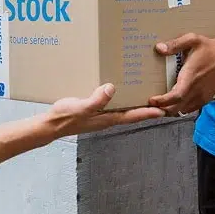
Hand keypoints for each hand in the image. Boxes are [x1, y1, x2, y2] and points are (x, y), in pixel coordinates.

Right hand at [46, 84, 165, 136]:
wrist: (51, 124)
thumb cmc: (65, 117)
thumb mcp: (81, 107)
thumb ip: (96, 100)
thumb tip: (111, 88)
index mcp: (107, 118)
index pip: (132, 116)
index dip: (148, 113)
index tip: (163, 110)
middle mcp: (107, 118)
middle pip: (132, 114)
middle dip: (146, 110)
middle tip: (161, 103)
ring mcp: (101, 115)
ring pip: (124, 110)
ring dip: (135, 105)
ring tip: (145, 96)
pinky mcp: (94, 111)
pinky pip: (113, 105)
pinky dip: (121, 100)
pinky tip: (119, 92)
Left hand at [148, 33, 214, 116]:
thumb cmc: (209, 47)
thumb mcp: (192, 40)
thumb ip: (175, 44)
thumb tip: (159, 48)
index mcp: (191, 77)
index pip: (175, 96)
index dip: (162, 101)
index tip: (151, 100)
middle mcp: (196, 90)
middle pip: (176, 108)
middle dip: (162, 108)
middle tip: (150, 105)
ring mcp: (202, 96)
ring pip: (183, 110)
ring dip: (171, 109)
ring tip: (160, 105)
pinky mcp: (207, 98)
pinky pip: (191, 109)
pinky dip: (181, 109)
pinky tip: (174, 103)